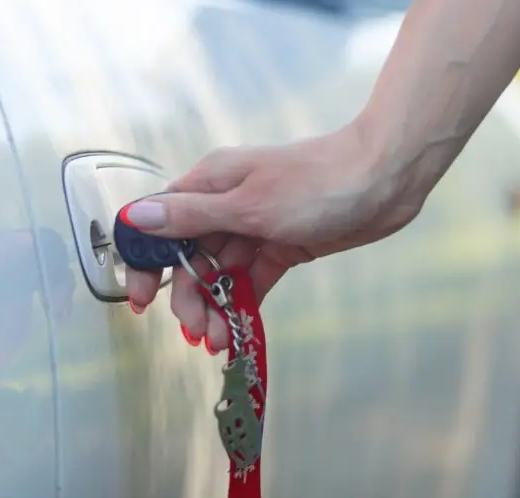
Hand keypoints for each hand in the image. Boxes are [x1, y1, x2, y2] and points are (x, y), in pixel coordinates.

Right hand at [123, 117, 425, 352]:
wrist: (384, 179)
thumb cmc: (315, 182)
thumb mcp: (247, 204)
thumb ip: (190, 217)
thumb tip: (135, 218)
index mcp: (210, 184)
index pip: (159, 224)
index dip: (145, 262)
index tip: (142, 300)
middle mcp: (226, 204)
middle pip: (189, 256)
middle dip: (187, 296)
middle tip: (196, 332)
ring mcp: (255, 225)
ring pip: (220, 273)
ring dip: (215, 306)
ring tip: (219, 341)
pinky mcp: (282, 245)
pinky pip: (251, 278)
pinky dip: (242, 302)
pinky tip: (237, 329)